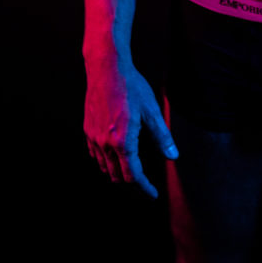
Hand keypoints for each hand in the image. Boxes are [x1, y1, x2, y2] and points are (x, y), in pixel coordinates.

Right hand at [84, 59, 178, 197]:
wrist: (106, 68)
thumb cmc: (131, 87)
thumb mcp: (152, 111)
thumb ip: (162, 136)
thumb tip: (173, 156)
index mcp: (123, 142)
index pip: (133, 175)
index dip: (144, 187)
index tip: (153, 194)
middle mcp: (105, 144)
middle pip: (116, 176)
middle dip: (132, 182)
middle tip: (145, 183)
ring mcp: (93, 137)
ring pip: (104, 167)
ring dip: (117, 173)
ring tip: (131, 170)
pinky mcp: (87, 129)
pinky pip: (95, 155)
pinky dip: (105, 161)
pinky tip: (114, 154)